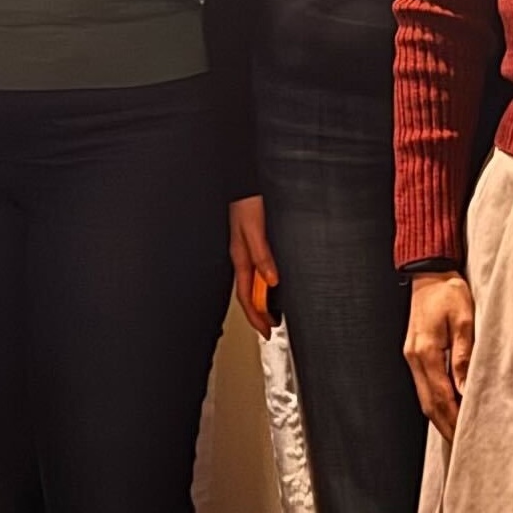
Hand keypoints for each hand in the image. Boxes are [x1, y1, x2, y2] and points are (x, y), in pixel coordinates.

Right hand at [229, 197, 279, 338]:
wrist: (243, 181)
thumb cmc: (245, 200)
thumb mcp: (254, 229)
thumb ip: (262, 255)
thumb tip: (272, 280)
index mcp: (240, 257)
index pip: (246, 295)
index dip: (256, 316)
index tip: (265, 332)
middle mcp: (242, 255)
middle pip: (248, 293)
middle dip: (258, 313)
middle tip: (269, 329)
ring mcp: (246, 249)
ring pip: (252, 282)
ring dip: (261, 300)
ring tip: (271, 312)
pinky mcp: (253, 240)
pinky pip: (257, 269)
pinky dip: (264, 282)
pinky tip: (271, 282)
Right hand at [405, 271, 475, 437]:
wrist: (430, 272)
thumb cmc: (449, 292)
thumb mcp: (464, 320)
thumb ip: (463, 356)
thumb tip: (464, 388)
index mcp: (426, 351)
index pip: (440, 396)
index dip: (452, 418)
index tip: (465, 436)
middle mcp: (414, 357)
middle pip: (428, 402)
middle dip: (445, 425)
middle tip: (461, 444)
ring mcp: (411, 355)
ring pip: (423, 396)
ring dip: (439, 416)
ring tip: (455, 432)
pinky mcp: (414, 352)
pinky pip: (423, 385)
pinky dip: (435, 401)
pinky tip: (446, 408)